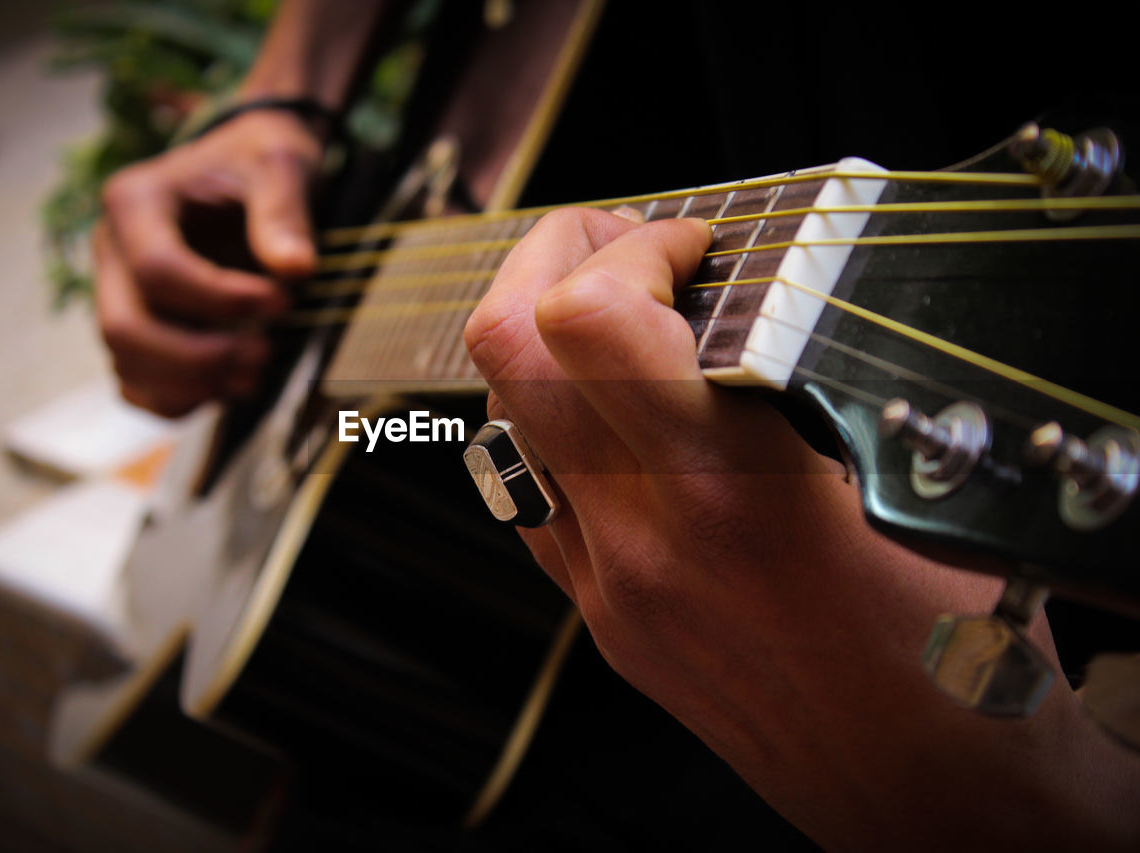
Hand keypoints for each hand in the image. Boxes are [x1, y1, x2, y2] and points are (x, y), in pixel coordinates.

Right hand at [95, 109, 321, 415]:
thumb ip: (284, 213)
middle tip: (265, 356)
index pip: (158, 271)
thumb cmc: (260, 160)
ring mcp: (117, 292)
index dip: (220, 300)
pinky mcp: (137, 324)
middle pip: (125, 327)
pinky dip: (178, 399)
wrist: (249, 166)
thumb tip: (296, 270)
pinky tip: (229, 389)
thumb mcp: (279, 166)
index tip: (283, 301)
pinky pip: (136, 383)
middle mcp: (111, 250)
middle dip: (197, 357)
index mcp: (135, 201)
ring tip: (255, 377)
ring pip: (126, 363)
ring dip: (190, 385)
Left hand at [465, 209, 1139, 848]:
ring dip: (542, 339)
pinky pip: (526, 491)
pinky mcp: (601, 619)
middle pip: (505, 345)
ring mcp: (606, 584)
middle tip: (619, 241)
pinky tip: (616, 414)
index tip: (691, 240)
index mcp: (730, 489)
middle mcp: (641, 536)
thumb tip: (737, 291)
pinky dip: (552, 422)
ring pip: (498, 414)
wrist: (928, 793)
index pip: (593, 316)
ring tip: (616, 317)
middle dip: (550, 255)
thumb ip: (799, 381)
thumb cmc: (952, 652)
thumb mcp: (901, 480)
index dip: (634, 240)